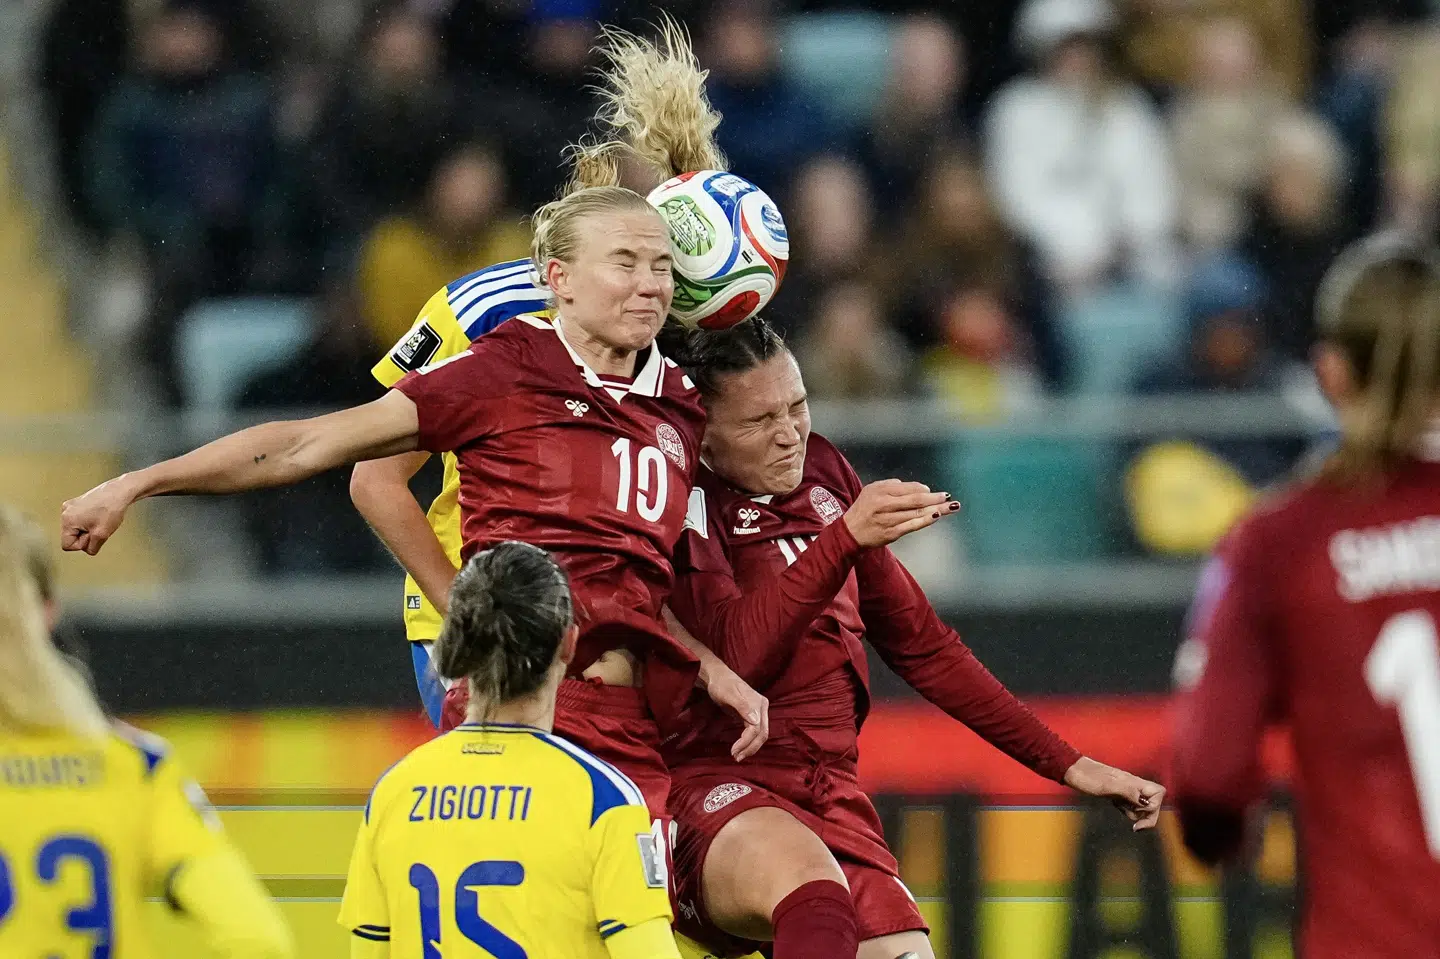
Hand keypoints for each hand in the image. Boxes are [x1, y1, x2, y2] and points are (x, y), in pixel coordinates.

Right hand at [61, 477, 137, 555]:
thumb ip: (91, 547)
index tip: (93, 535)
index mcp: (67, 520)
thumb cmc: (111, 509)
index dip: (82, 544)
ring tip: (100, 520)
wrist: (120, 492)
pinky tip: (100, 516)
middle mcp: (65, 511)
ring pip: (77, 528)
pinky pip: (81, 520)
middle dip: (86, 536)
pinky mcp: (78, 502)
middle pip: (71, 536)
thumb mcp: (102, 535)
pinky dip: (90, 521)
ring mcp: (71, 505)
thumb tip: (88, 549)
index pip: (67, 545)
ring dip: (89, 529)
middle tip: (99, 527)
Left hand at [702, 661, 769, 761]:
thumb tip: (755, 721)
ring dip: (750, 747)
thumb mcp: (729, 694)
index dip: (747, 742)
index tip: (733, 751)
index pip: (757, 728)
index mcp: (758, 702)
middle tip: (736, 758)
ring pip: (760, 735)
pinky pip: (754, 732)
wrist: (717, 677)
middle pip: (762, 733)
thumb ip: (742, 706)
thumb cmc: (721, 684)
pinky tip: (741, 748)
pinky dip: (748, 741)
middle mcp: (761, 707)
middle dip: (750, 748)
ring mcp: (758, 711)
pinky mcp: (752, 715)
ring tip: (737, 755)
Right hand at [843, 479, 958, 548]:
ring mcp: (888, 520)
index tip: (934, 491)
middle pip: (915, 500)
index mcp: (880, 491)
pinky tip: (936, 517)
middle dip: (935, 498)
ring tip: (950, 507)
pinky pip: (912, 526)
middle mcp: (884, 505)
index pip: (908, 488)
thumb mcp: (872, 490)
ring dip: (936, 510)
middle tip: (948, 497)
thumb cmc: (863, 509)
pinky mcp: (891, 533)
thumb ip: (892, 485)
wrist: (849, 532)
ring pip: (916, 513)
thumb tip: (918, 487)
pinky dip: (925, 521)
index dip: (924, 489)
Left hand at [1064, 757, 1165, 830]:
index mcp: (1134, 781)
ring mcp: (1126, 789)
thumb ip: (1128, 792)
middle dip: (1147, 816)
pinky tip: (1115, 805)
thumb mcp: (1108, 785)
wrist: (1073, 771)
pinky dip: (1126, 809)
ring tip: (1119, 808)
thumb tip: (1146, 802)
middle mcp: (1133, 785)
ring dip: (1134, 813)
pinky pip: (1130, 805)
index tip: (1140, 813)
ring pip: (1141, 806)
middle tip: (1134, 826)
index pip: (1159, 793)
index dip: (1155, 805)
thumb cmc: (1088, 777)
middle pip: (1153, 803)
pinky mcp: (1118, 794)